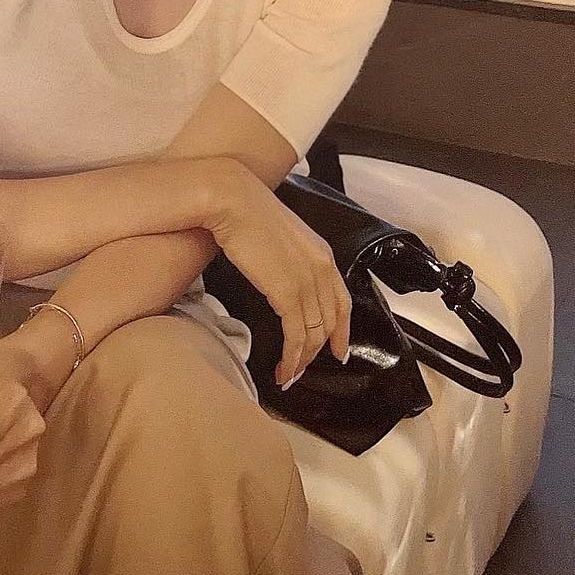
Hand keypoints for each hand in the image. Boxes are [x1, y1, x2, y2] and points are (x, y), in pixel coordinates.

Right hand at [206, 160, 351, 389]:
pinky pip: (297, 336)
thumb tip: (279, 279)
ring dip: (301, 361)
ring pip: (314, 334)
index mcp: (322, 254)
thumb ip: (288, 259)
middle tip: (300, 369)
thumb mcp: (278, 236)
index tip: (336, 351)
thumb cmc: (245, 212)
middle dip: (316, 352)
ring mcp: (308, 281)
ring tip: (288, 375)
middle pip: (328, 322)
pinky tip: (282, 369)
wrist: (232, 200)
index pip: (342, 302)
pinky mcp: (288, 293)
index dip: (341, 331)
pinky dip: (292, 358)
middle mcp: (322, 269)